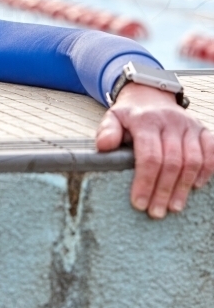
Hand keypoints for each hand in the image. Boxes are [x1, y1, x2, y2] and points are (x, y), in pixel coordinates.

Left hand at [96, 84, 213, 218]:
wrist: (151, 95)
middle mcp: (170, 121)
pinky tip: (196, 186)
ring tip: (173, 207)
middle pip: (171, 162)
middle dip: (163, 190)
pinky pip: (211, 151)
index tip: (139, 203)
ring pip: (192, 160)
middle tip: (156, 212)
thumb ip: (107, 131)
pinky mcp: (202, 129)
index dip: (145, 182)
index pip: (149, 155)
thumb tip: (104, 146)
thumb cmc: (131, 114)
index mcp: (146, 120)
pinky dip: (207, 170)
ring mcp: (189, 125)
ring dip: (183, 187)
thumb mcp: (113, 117)